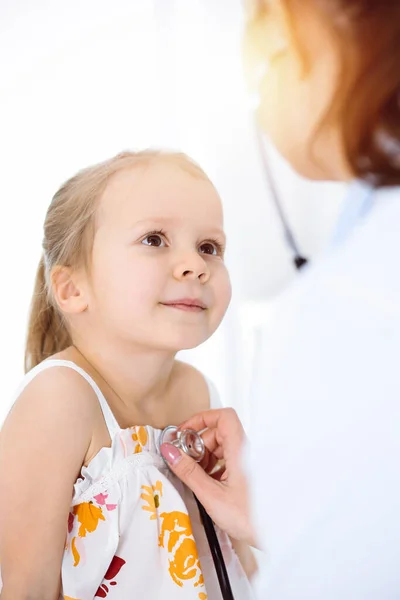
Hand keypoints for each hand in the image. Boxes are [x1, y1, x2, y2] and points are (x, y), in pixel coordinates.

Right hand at [160, 408, 256, 545]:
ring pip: (222, 446)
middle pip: (218, 432)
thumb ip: (189, 472)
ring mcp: (247, 462)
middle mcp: (246, 452)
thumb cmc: (250, 518)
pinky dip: (213, 467)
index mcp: (240, 450)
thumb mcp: (212, 495)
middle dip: (198, 444)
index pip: (223, 417)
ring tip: (196, 475)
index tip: (184, 432)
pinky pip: (227, 460)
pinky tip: (208, 484)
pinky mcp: (247, 473)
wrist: (275, 535)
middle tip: (186, 460)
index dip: (202, 419)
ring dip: (205, 457)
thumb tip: (171, 452)